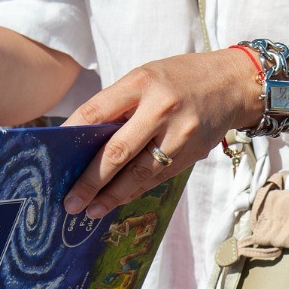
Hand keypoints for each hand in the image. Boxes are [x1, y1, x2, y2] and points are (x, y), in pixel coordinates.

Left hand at [62, 49, 254, 218]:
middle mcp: (161, 109)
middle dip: (90, 181)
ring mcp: (179, 135)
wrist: (234, 85)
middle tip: (70, 202)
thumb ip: (120, 105)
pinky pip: (158, 177)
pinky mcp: (192, 154)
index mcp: (142, 82)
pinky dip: (136, 190)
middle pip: (117, 151)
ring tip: (92, 210)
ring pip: (139, 173)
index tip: (54, 159)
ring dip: (113, 195)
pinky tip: (118, 199)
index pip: (97, 112)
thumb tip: (86, 142)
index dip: (72, 137)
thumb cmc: (181, 78)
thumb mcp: (147, 77)